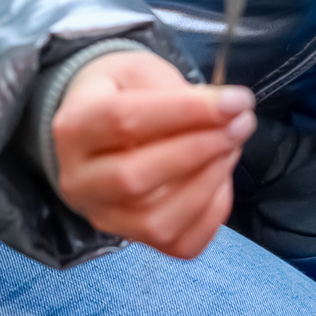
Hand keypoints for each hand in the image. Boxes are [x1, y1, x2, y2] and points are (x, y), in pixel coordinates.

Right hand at [50, 50, 256, 259]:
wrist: (99, 126)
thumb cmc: (124, 92)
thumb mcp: (141, 71)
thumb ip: (177, 90)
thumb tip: (227, 112)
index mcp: (74, 127)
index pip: (125, 122)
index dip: (187, 112)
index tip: (236, 101)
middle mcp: (78, 180)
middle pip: (134, 177)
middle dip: (200, 150)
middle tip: (241, 124)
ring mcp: (102, 216)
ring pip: (156, 221)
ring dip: (208, 183)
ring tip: (232, 147)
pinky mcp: (131, 238)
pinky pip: (178, 243)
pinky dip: (211, 214)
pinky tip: (221, 179)